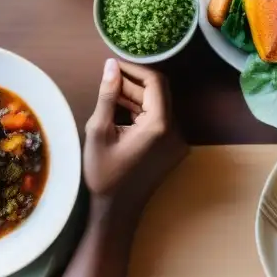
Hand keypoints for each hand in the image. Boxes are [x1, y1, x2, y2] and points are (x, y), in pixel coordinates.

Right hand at [84, 59, 183, 220]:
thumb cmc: (104, 174)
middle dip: (134, 83)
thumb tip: (110, 65)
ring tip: (110, 94)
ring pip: (159, 106)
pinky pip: (160, 121)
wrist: (116, 211)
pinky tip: (121, 111)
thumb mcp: (99, 131)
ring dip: (137, 97)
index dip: (135, 69)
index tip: (113, 65)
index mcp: (160, 125)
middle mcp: (176, 130)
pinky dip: (143, 113)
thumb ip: (107, 95)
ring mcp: (178, 141)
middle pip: (159, 93)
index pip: (155, 82)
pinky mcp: (174, 148)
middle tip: (108, 78)